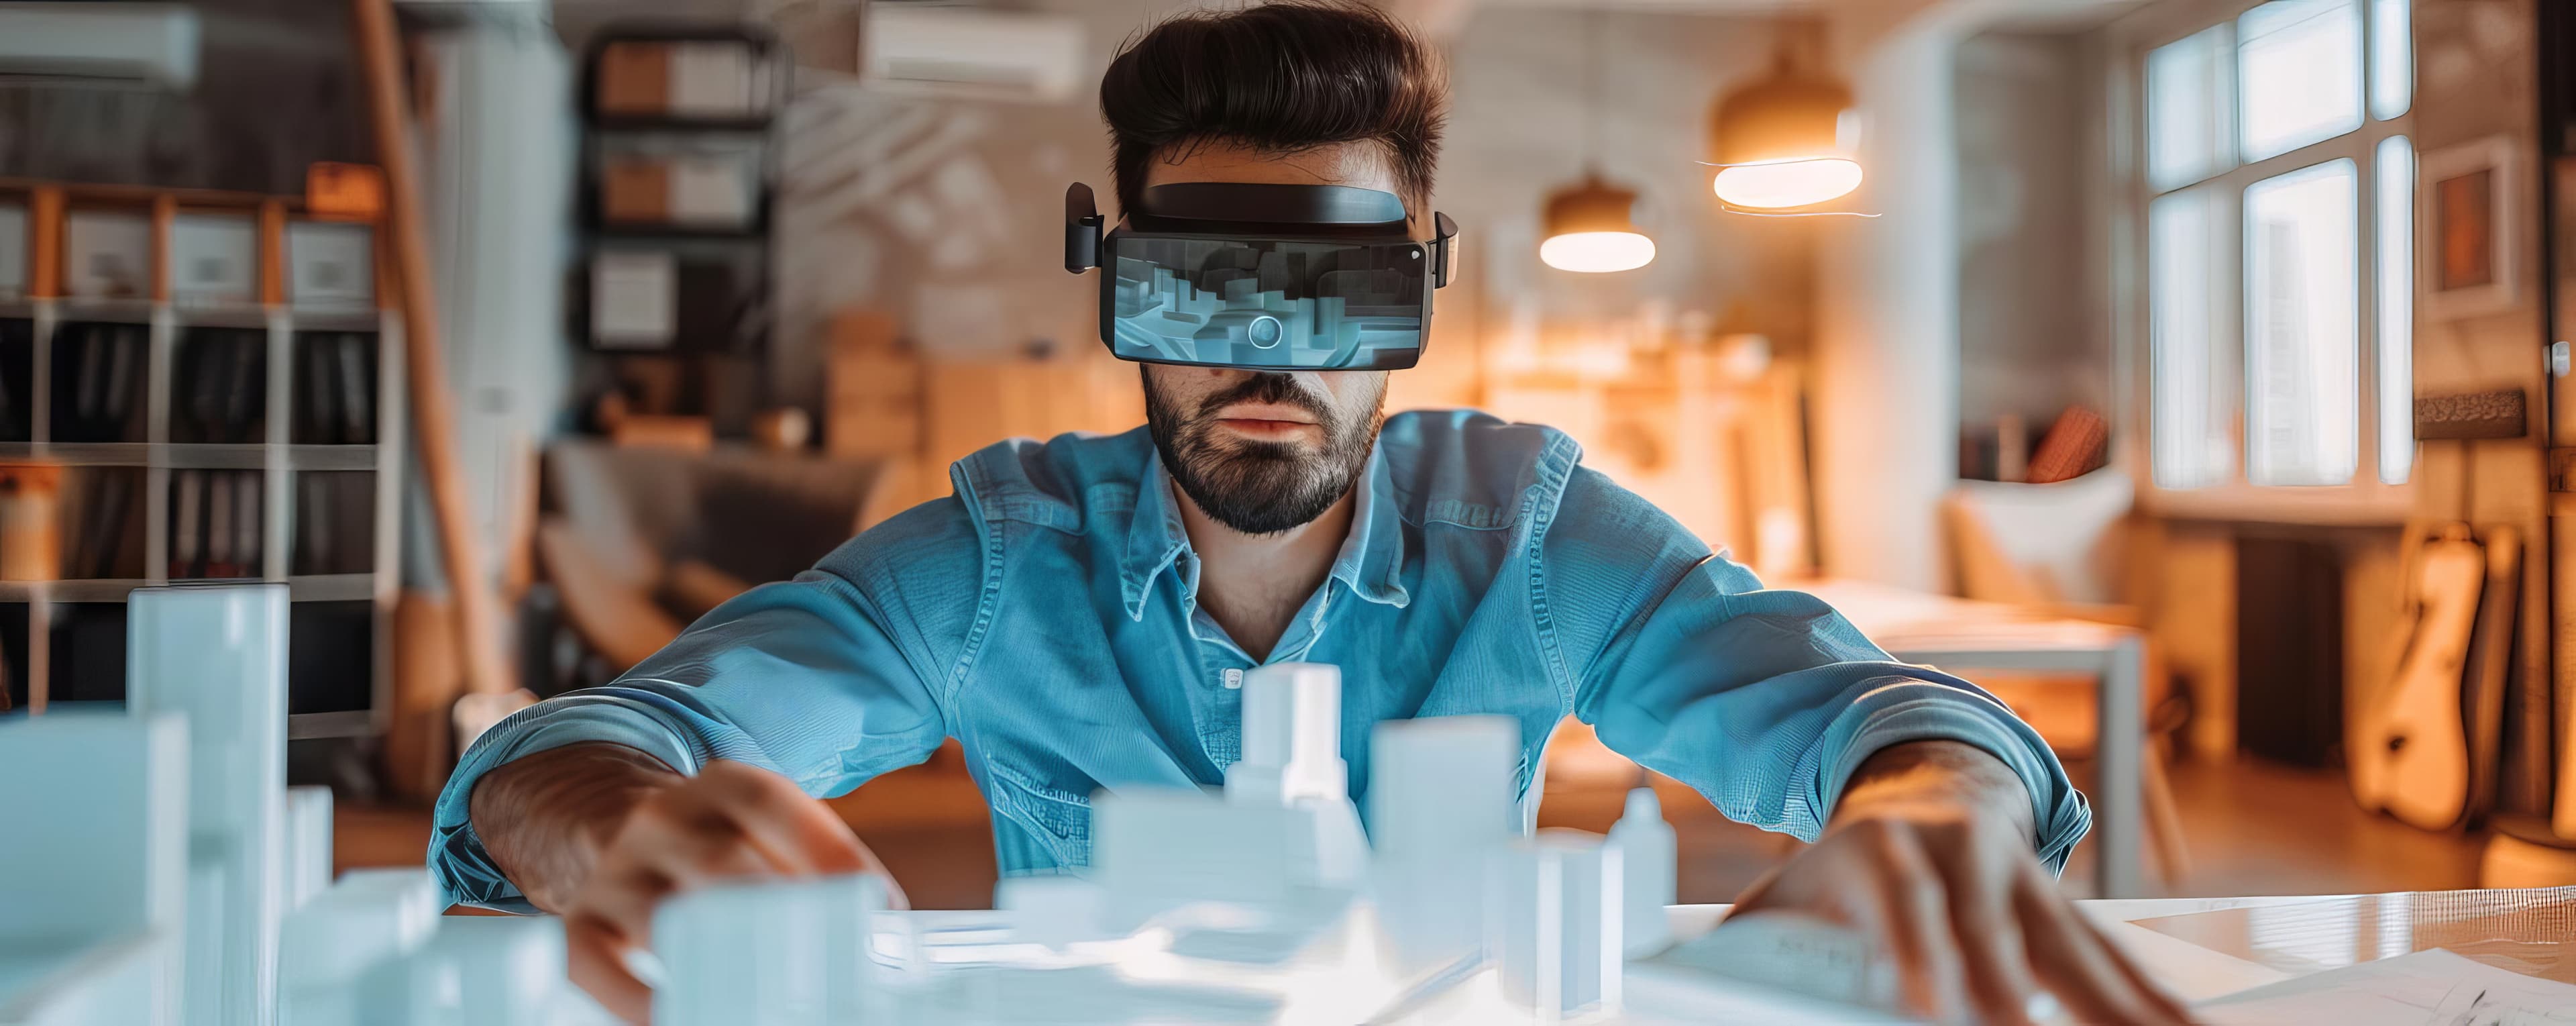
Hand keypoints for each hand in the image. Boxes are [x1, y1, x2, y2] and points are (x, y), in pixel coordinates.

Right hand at [556, 760, 901, 1022]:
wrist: (605, 823)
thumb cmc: (715, 843)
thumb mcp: (758, 828)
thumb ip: (809, 863)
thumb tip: (878, 925)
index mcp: (719, 786)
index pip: (771, 804)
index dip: (830, 851)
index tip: (881, 907)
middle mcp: (661, 819)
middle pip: (724, 864)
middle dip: (782, 913)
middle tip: (831, 963)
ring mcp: (616, 871)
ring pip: (666, 916)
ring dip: (721, 961)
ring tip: (771, 1002)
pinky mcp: (580, 922)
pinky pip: (597, 963)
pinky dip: (636, 999)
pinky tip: (677, 1018)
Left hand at [1731, 744, 2193, 1024]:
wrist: (1919, 790)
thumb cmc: (1846, 862)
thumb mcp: (1791, 885)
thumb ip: (1746, 933)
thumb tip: (1667, 974)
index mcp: (1887, 851)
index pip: (1906, 904)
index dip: (1920, 953)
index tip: (1929, 1006)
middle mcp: (1963, 856)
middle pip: (1995, 930)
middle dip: (2012, 989)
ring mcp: (2023, 878)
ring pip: (2070, 944)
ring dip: (2111, 1003)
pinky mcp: (2065, 905)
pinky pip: (2111, 956)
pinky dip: (2148, 997)